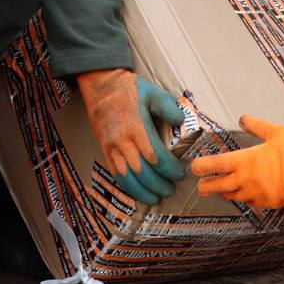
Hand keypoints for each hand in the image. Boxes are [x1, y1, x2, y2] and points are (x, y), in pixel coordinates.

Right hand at [76, 68, 185, 205]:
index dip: (168, 169)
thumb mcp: (155, 94)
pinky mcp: (104, 149)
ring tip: (155, 198)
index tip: (180, 174)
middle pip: (141, 171)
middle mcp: (122, 140)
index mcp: (137, 127)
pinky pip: (115, 173)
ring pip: (126, 176)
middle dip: (157, 185)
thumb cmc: (131, 90)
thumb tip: (182, 122)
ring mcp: (111, 147)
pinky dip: (127, 186)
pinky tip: (137, 193)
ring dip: (141, 191)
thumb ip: (170, 108)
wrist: (102, 85)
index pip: (155, 156)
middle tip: (170, 190)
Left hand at [191, 115, 283, 209]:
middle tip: (201, 185)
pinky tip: (249, 194)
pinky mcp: (268, 203)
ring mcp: (256, 194)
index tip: (194, 167)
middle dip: (206, 186)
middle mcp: (245, 180)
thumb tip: (244, 118)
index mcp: (244, 161)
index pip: (214, 165)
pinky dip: (246, 198)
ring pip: (232, 197)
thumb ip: (258, 126)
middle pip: (217, 187)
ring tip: (222, 190)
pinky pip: (251, 203)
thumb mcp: (278, 132)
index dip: (200, 167)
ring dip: (225, 193)